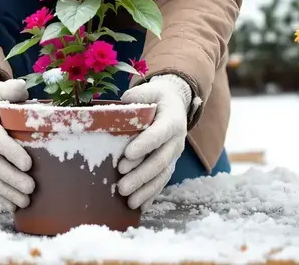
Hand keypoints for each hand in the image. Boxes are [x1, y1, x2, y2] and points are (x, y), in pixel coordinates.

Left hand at [116, 74, 192, 209]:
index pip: (159, 133)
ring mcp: (174, 155)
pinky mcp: (170, 165)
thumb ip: (138, 95)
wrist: (175, 105)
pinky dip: (152, 195)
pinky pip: (162, 182)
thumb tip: (122, 102)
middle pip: (160, 160)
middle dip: (141, 174)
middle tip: (122, 185)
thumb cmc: (158, 98)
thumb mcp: (151, 90)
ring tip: (129, 201)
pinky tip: (140, 207)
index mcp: (172, 120)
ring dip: (146, 190)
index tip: (127, 154)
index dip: (145, 144)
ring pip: (162, 175)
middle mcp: (176, 141)